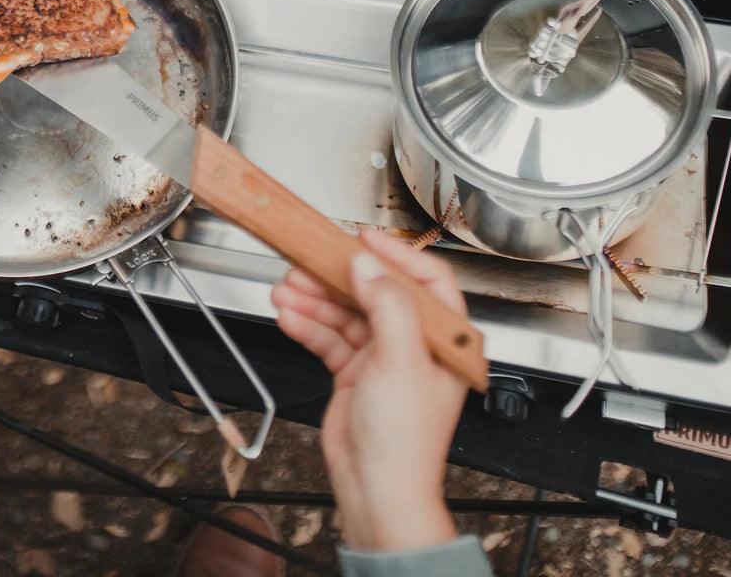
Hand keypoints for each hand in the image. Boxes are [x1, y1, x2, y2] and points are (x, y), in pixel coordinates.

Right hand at [271, 228, 468, 552]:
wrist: (377, 492)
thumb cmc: (405, 441)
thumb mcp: (400, 359)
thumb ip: (387, 304)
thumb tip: (369, 265)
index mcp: (443, 338)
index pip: (425, 279)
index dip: (396, 255)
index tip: (364, 238)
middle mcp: (413, 344)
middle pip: (375, 292)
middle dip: (338, 278)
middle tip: (309, 261)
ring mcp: (381, 358)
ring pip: (345, 314)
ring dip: (314, 300)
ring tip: (287, 288)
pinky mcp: (354, 373)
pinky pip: (328, 339)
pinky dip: (307, 326)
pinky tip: (289, 316)